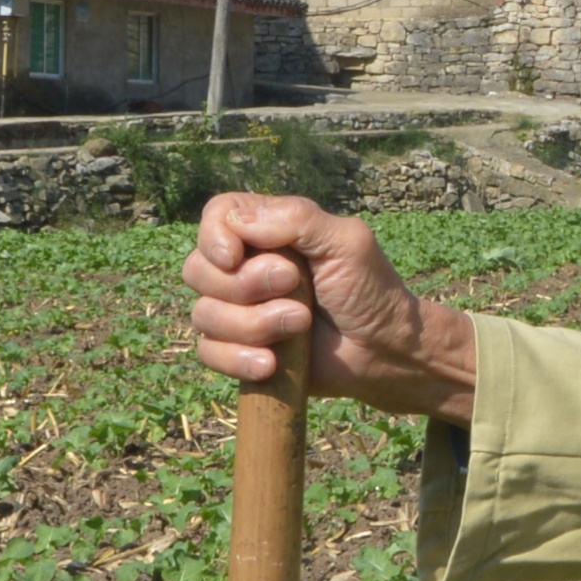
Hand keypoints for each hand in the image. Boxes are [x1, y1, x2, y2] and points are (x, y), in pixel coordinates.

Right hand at [183, 192, 477, 418]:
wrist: (383, 350)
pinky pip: (209, 353)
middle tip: (296, 289)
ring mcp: (237, 309)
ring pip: (203, 314)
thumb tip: (237, 221)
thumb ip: (297, 219)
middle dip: (244, 286)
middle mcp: (244, 266)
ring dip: (252, 325)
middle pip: (197, 269)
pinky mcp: (238, 349)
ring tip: (300, 326)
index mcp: (268, 230)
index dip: (214, 237)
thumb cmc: (370, 290)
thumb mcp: (347, 242)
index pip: (216, 215)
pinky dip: (238, 360)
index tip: (235, 257)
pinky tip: (271, 364)